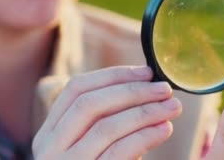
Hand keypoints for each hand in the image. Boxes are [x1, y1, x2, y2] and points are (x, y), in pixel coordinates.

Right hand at [32, 66, 182, 158]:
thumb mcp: (90, 144)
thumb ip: (105, 118)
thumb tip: (145, 82)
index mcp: (50, 132)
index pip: (76, 89)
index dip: (113, 75)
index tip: (147, 72)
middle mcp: (50, 148)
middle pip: (90, 104)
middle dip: (133, 91)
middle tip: (166, 89)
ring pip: (106, 127)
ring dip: (145, 112)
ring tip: (173, 107)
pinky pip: (119, 152)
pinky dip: (145, 136)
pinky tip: (165, 129)